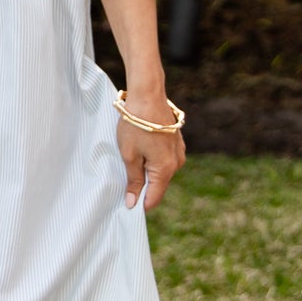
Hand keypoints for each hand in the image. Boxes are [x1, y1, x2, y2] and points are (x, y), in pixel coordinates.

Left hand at [116, 84, 184, 209]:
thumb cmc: (136, 124)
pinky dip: (152, 159)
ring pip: (160, 171)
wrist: (148, 94)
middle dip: (142, 186)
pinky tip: (140, 149)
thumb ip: (133, 180)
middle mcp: (177, 163)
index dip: (139, 204)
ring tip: (130, 158)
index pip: (154, 197)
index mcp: (166, 169)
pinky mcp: (176, 142)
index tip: (126, 206)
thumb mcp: (129, 155)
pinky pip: (163, 159)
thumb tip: (132, 203)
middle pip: (158, 185)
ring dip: (146, 171)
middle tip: (123, 179)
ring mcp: (178, 152)